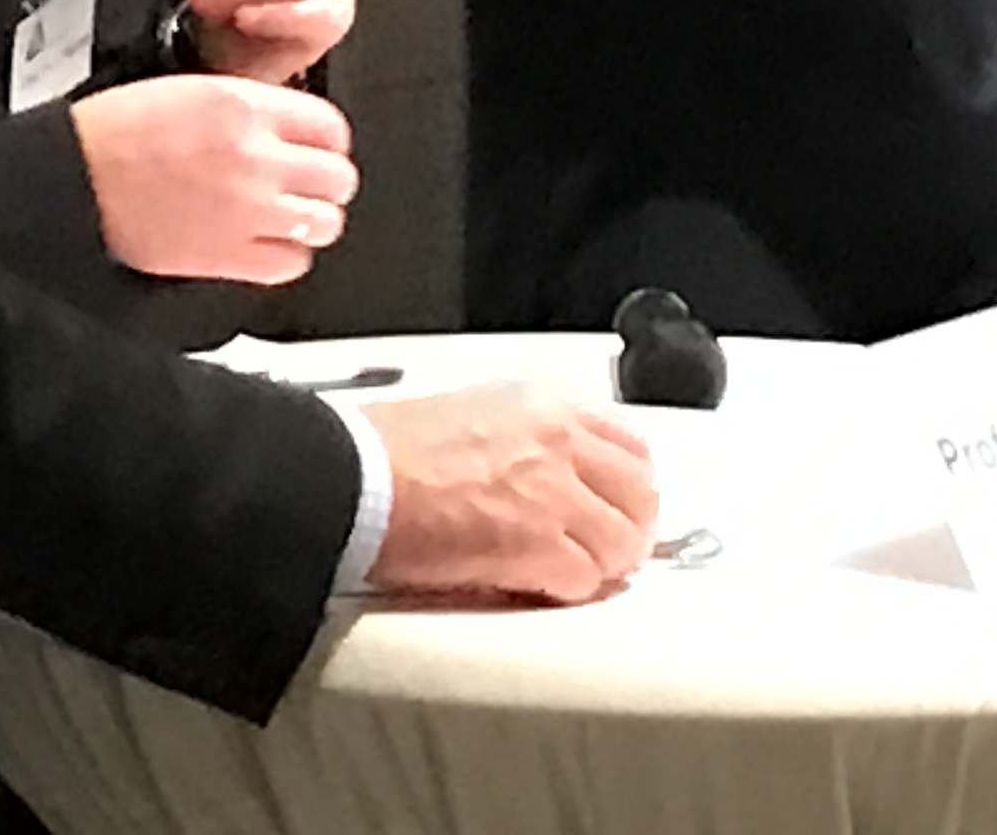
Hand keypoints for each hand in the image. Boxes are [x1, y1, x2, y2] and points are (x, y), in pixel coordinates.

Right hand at [67, 76, 357, 284]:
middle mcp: (256, 159)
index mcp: (246, 108)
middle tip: (310, 183)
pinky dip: (288, 257)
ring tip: (293, 216)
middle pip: (338, 177)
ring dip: (313, 219)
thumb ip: (252, 107)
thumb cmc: (119, 131)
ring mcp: (248, 211)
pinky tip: (270, 244)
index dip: (329, 141)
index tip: (321, 148)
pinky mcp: (228, 257)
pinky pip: (291, 264)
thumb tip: (290, 128)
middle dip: (328, 181)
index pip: (331, 127)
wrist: (80, 174)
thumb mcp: (195, 89)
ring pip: (325, 223)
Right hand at [361, 382, 656, 603]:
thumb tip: (547, 475)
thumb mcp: (476, 415)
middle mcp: (560, 441)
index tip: (618, 504)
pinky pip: (586, 580)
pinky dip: (572, 591)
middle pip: (641, 493)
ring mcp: (555, 494)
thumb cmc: (389, 448)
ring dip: (604, 564)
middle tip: (610, 550)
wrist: (355, 476)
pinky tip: (545, 588)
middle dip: (630, 526)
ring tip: (577, 575)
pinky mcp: (538, 546)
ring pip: (624, 541)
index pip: (629, 443)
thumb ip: (527, 440)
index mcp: (545, 404)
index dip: (627, 485)